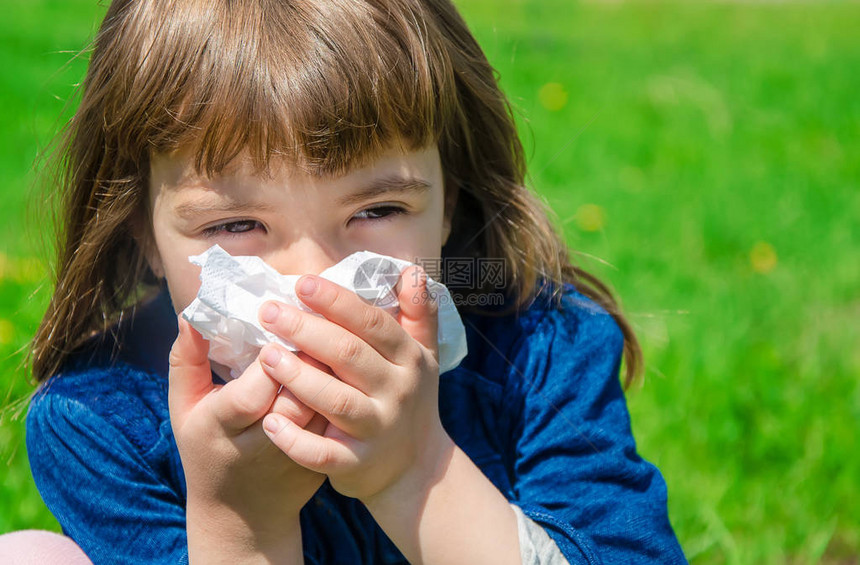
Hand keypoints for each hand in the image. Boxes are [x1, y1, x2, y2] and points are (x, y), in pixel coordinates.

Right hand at [168, 318, 327, 556]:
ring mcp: (302, 454)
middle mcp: (266, 444)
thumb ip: (186, 360)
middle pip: (299, 398)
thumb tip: (191, 313)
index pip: (254, 393)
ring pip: (329, 406)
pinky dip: (350, 387)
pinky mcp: (327, 458)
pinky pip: (344, 417)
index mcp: (224, 428)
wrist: (242, 515)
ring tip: (341, 330)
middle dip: (312, 357)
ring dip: (337, 369)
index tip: (281, 324)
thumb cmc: (206, 448)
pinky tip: (355, 357)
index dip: (273, 360)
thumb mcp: (185, 408)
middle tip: (320, 319)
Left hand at [257, 266, 454, 502]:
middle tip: (268, 311)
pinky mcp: (357, 463)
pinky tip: (270, 421)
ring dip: (298, 377)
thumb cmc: (409, 399)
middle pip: (349, 355)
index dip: (338, 302)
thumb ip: (418, 313)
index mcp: (408, 358)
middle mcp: (396, 391)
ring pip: (335, 401)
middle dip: (307, 330)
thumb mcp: (423, 356)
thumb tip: (412, 271)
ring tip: (266, 356)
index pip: (373, 323)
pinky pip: (323, 452)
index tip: (302, 283)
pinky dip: (295, 440)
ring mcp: (377, 429)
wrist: (417, 468)